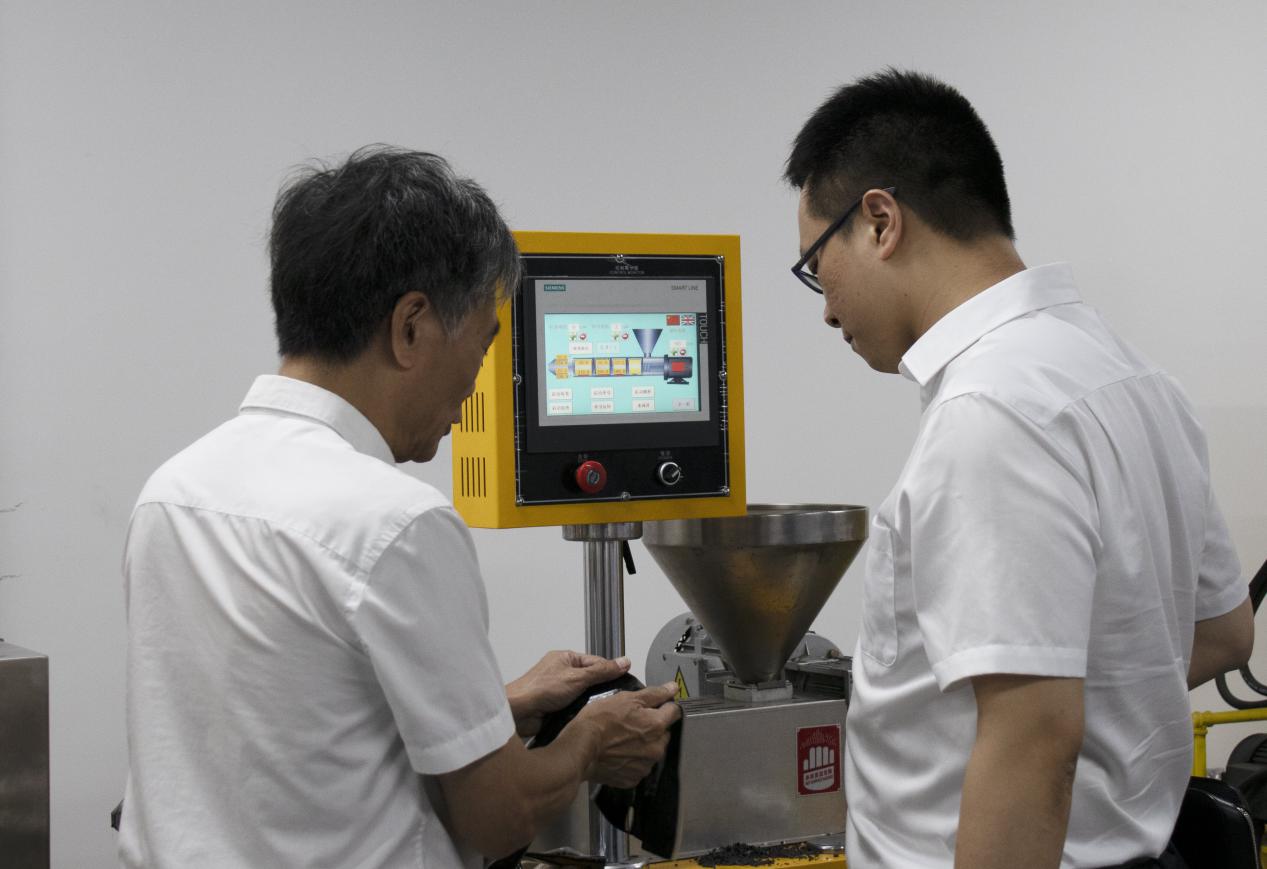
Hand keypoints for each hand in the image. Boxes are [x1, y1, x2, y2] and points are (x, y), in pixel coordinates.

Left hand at [506, 650, 631, 736]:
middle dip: (600, 690)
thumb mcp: (577, 677)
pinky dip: (581, 713)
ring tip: (600, 710)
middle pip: (591, 680)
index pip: (596, 662)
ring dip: (590, 703)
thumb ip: (602, 671)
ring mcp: (558, 690)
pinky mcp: (556, 707)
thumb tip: (623, 662)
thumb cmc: (539, 689)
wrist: (519, 712)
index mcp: (565, 658)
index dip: (610, 671)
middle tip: (612, 699)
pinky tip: (588, 718)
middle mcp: (561, 672)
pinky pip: (576, 708)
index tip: (625, 680)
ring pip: (584, 696)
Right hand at [573, 682, 680, 787]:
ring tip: (621, 738)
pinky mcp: (632, 779)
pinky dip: (631, 759)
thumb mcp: (626, 698)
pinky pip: (638, 766)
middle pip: (663, 733)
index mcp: (657, 726)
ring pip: (651, 750)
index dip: (663, 705)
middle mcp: (656, 749)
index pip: (674, 711)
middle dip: (652, 727)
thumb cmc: (600, 721)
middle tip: (630, 722)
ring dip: (642, 744)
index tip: (652, 705)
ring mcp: (645, 766)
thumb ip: (654, 694)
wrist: (580, 748)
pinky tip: (617, 752)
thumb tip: (673, 688)